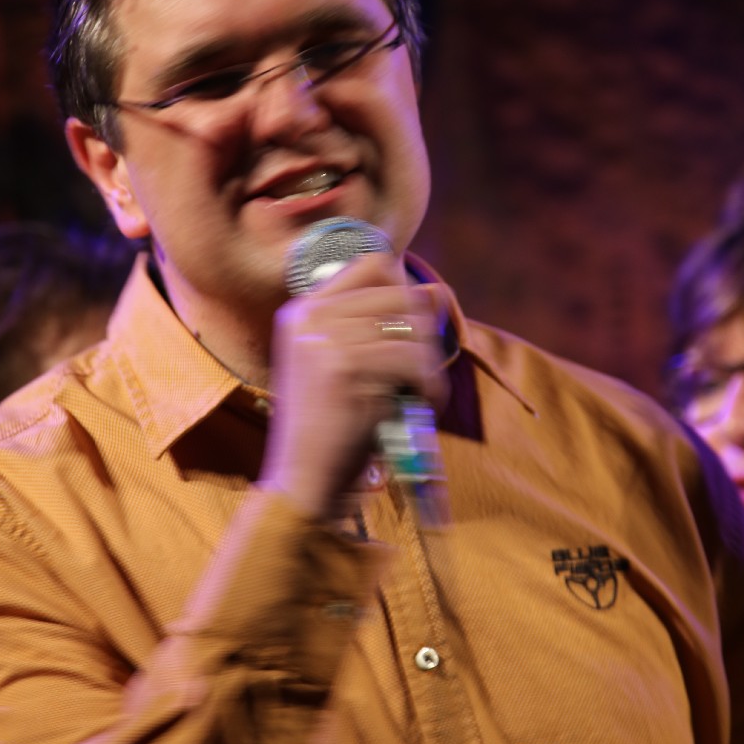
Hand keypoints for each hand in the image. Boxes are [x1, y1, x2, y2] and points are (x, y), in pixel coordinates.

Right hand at [259, 253, 446, 518]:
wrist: (304, 479)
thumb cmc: (333, 425)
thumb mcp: (348, 364)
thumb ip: (384, 324)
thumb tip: (439, 291)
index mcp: (304, 310)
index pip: (374, 263)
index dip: (404, 291)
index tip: (407, 330)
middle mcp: (310, 316)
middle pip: (403, 293)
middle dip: (424, 334)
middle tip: (419, 373)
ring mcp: (325, 339)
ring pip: (414, 326)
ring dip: (429, 364)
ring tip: (420, 392)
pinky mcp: (345, 367)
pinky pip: (414, 360)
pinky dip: (429, 385)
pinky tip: (420, 405)